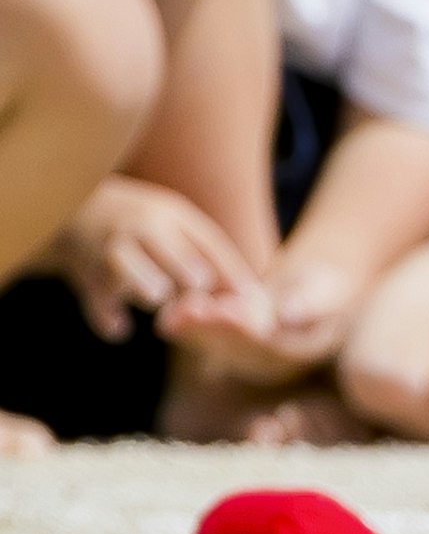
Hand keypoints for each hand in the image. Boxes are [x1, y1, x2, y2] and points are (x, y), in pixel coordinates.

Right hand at [54, 178, 257, 343]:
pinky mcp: (84, 273)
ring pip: (143, 281)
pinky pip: (102, 303)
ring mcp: (111, 249)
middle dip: (195, 287)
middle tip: (198, 301)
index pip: (213, 249)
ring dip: (153, 294)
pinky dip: (111, 321)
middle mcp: (142, 228)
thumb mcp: (174, 222)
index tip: (247, 304)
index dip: (232, 279)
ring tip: (157, 299)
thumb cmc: (140, 223)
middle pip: (185, 267)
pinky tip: (120, 327)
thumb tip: (253, 296)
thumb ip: (208, 252)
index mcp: (172, 215)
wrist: (71, 206)